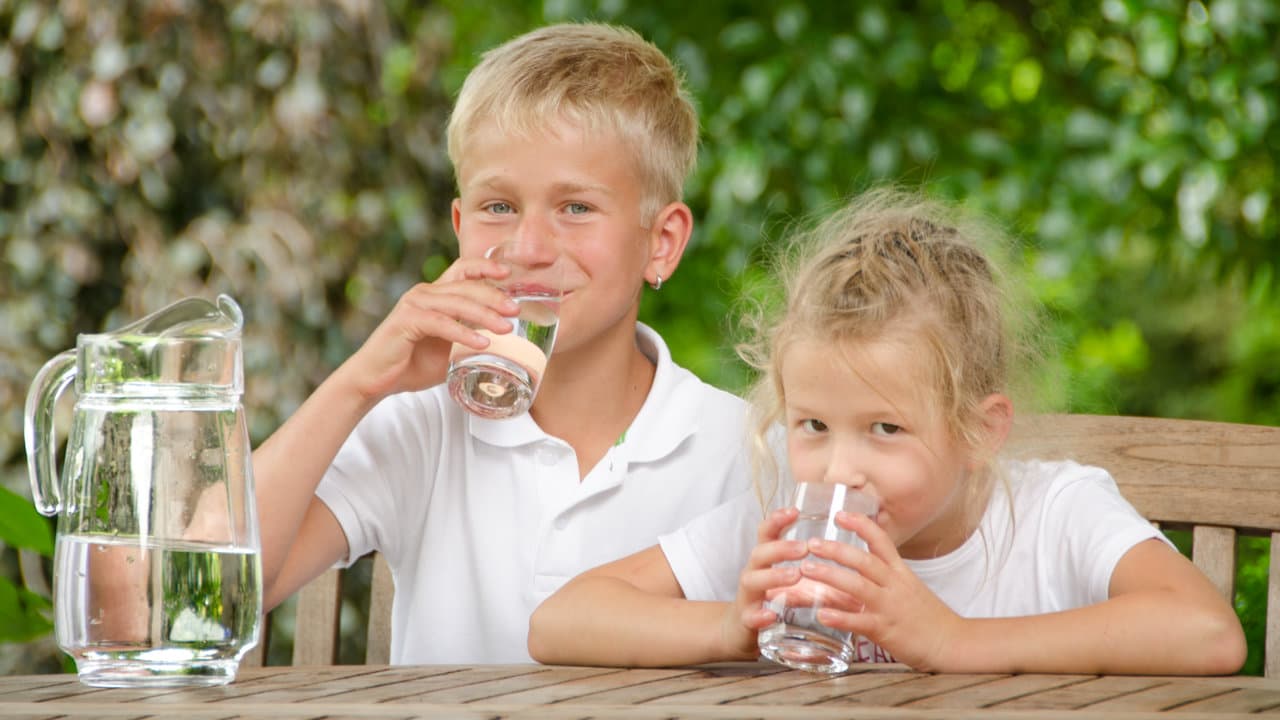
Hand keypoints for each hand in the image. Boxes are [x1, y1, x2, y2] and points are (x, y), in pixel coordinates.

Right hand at [341, 256, 517, 401]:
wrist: (376, 380)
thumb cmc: (412, 364)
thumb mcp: (450, 350)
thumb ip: (472, 339)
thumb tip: (507, 344)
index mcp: (436, 294)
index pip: (463, 269)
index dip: (486, 267)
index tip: (510, 274)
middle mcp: (425, 293)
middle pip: (466, 285)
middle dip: (495, 295)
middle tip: (516, 310)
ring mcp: (414, 304)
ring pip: (456, 302)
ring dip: (484, 314)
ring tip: (506, 328)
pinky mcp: (406, 320)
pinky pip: (441, 323)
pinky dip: (463, 333)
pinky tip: (482, 343)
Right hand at [718, 507, 808, 658]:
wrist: (740, 631)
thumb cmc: (772, 600)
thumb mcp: (789, 579)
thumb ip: (811, 566)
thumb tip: (850, 556)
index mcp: (765, 560)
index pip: (766, 533)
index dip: (777, 520)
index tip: (795, 511)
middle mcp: (753, 573)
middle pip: (760, 552)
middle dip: (781, 547)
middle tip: (805, 547)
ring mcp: (747, 597)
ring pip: (753, 580)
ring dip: (774, 576)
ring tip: (795, 575)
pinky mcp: (746, 621)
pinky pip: (750, 616)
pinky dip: (760, 615)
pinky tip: (771, 615)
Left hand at [800, 512, 963, 670]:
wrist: (952, 642)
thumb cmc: (927, 616)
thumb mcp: (907, 587)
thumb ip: (882, 577)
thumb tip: (854, 567)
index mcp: (899, 572)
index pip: (881, 540)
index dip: (861, 525)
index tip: (839, 514)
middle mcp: (894, 585)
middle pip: (864, 560)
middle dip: (836, 550)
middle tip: (811, 544)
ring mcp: (889, 607)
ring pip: (858, 586)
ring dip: (830, 576)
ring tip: (807, 570)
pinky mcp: (886, 630)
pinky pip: (860, 621)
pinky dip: (840, 617)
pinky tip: (821, 614)